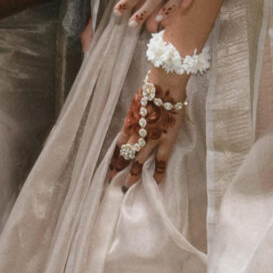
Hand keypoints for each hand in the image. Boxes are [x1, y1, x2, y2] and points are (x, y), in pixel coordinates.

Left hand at [107, 70, 187, 184]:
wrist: (165, 85)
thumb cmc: (153, 88)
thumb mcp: (139, 101)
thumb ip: (137, 113)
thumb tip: (137, 119)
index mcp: (129, 122)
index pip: (118, 144)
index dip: (113, 157)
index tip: (108, 168)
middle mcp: (136, 133)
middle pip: (124, 154)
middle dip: (117, 168)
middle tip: (110, 181)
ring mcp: (150, 138)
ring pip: (138, 161)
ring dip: (132, 174)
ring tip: (125, 187)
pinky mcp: (165, 140)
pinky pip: (161, 161)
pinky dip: (158, 172)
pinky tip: (154, 183)